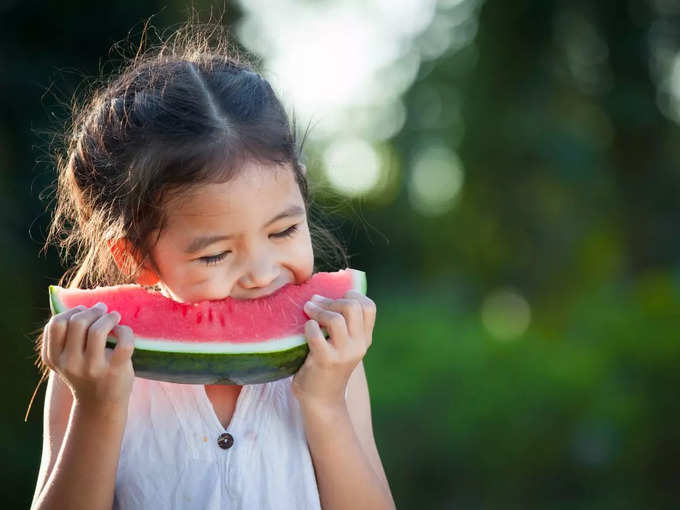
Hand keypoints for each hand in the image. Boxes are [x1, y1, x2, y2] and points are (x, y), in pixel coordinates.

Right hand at [41, 302, 135, 408]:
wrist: (100, 404)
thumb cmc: (85, 373)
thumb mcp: (67, 358)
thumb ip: (67, 336)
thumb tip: (84, 305)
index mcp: (55, 358)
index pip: (56, 324)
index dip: (71, 311)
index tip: (83, 311)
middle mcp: (71, 364)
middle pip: (77, 322)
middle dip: (92, 310)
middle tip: (102, 310)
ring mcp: (93, 368)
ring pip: (98, 330)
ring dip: (109, 317)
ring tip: (114, 317)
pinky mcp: (115, 371)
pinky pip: (123, 342)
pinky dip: (125, 331)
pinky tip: (123, 332)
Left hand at [292, 290, 375, 407]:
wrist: (321, 401)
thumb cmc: (326, 367)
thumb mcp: (342, 346)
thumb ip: (342, 325)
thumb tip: (323, 294)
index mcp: (364, 339)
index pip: (369, 306)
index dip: (352, 295)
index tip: (335, 297)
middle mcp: (358, 345)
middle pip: (353, 306)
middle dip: (332, 299)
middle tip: (316, 302)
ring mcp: (343, 353)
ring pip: (336, 318)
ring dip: (318, 309)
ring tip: (307, 309)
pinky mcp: (326, 360)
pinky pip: (316, 333)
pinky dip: (309, 326)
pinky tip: (305, 329)